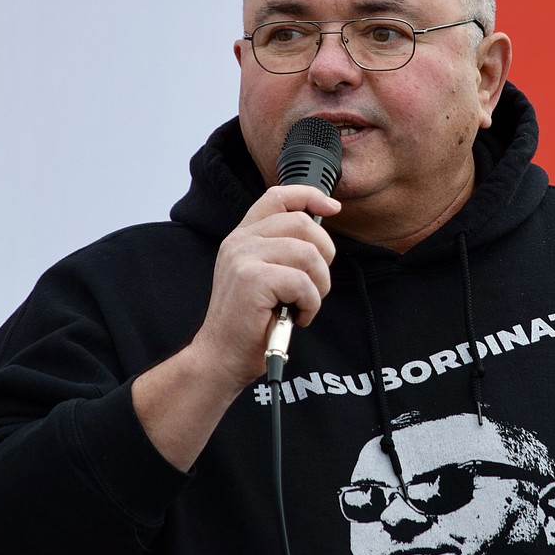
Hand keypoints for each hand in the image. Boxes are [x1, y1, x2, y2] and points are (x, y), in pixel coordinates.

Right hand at [132, 184, 338, 468]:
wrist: (221, 358)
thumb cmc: (249, 323)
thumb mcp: (263, 277)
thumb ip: (281, 251)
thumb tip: (320, 230)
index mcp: (242, 236)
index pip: (278, 196)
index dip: (309, 196)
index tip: (332, 208)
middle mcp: (240, 241)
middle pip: (303, 223)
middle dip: (324, 255)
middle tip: (315, 285)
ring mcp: (243, 258)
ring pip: (309, 253)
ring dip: (319, 285)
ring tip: (305, 305)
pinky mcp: (253, 279)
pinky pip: (303, 281)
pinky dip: (310, 304)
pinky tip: (297, 317)